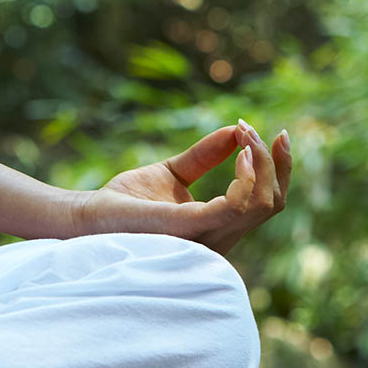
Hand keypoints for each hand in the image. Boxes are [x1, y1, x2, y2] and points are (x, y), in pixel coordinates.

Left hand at [77, 120, 290, 254]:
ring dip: (260, 163)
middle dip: (274, 162)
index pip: (268, 204)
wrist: (88, 215)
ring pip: (261, 204)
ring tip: (245, 134)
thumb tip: (235, 130)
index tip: (277, 134)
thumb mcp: (174, 171)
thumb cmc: (126, 201)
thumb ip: (205, 155)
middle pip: (273, 203)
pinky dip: (245, 176)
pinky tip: (240, 151)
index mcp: (219, 227)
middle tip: (254, 129)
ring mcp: (205, 237)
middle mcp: (219, 238)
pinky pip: (234, 206)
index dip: (280, 169)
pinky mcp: (187, 227)